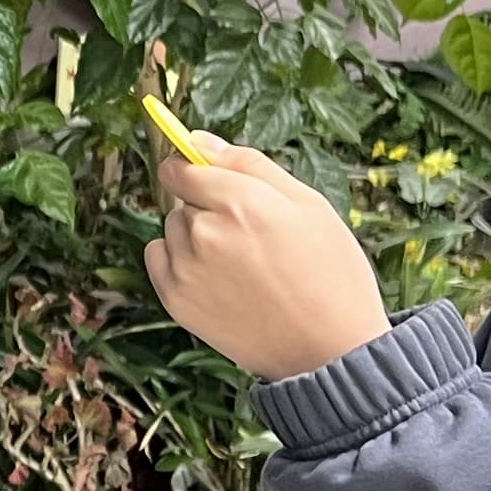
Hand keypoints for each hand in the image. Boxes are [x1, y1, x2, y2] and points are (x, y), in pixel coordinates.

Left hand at [144, 140, 390, 382]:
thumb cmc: (330, 274)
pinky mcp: (176, 300)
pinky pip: (159, 259)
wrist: (330, 350)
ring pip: (173, 230)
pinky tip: (218, 280)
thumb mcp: (309, 205)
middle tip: (253, 238)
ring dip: (195, 237)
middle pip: (183, 200)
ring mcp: (187, 268)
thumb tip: (200, 140)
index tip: (208, 180)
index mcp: (242, 201)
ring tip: (241, 265)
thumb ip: (251, 165)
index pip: (182, 167)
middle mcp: (206, 232)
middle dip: (208, 208)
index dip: (194, 170)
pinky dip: (179, 263)